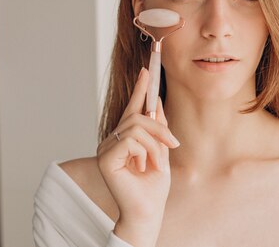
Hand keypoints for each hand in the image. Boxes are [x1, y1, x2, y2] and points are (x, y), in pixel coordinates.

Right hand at [96, 68, 179, 245]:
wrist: (148, 209)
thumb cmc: (153, 185)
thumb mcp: (161, 150)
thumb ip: (157, 127)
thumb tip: (155, 102)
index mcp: (125, 139)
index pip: (133, 109)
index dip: (140, 89)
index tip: (146, 70)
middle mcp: (112, 141)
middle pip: (137, 116)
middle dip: (159, 127)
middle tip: (173, 144)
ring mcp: (106, 148)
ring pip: (136, 128)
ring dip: (155, 145)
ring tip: (158, 164)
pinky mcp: (105, 158)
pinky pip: (131, 141)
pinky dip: (145, 153)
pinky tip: (145, 167)